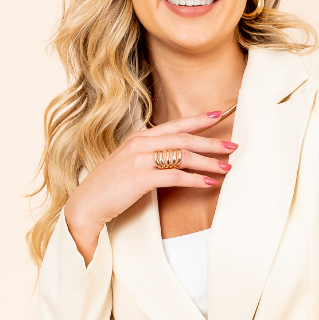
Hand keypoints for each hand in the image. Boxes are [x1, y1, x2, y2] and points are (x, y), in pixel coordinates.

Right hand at [64, 112, 236, 263]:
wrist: (86, 206)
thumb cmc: (108, 189)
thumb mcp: (128, 165)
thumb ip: (148, 157)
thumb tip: (172, 159)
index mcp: (138, 138)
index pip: (174, 124)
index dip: (197, 119)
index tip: (218, 113)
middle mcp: (140, 143)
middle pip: (184, 138)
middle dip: (211, 140)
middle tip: (232, 145)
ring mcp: (140, 159)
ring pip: (184, 155)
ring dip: (209, 161)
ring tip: (227, 166)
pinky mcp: (142, 177)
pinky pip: (176, 176)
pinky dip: (196, 179)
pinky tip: (209, 183)